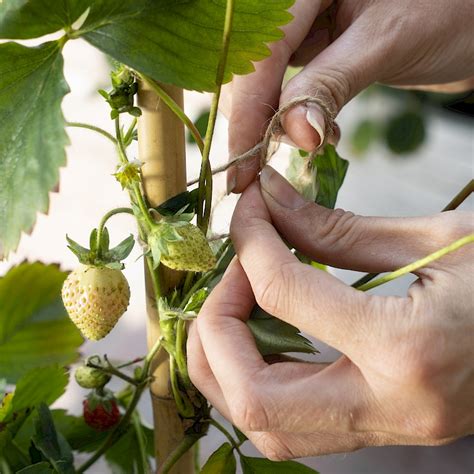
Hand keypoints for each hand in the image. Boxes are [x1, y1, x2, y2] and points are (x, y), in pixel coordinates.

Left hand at [187, 167, 473, 459]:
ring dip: (225, 362)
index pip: (283, 294)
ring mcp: (384, 431)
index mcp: (409, 349)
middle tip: (230, 275)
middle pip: (251, 396)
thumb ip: (335, 229)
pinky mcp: (380, 430)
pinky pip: (288, 423)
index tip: (248, 214)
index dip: (249, 243)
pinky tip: (263, 331)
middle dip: (216, 328)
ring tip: (236, 303)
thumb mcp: (433, 238)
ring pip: (261, 425)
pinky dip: (254, 377)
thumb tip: (269, 203)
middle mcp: (389, 409)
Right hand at [223, 0, 473, 192]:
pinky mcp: (313, 48)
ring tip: (307, 145)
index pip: (258, 54)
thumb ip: (331, 83)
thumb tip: (294, 135)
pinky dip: (296, 117)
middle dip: (256, 121)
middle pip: (250, 71)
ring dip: (276, 122)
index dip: (247, 113)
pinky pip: (287, 86)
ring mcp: (301, 26)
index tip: (242, 164)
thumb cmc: (449, 8)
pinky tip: (320, 131)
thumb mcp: (385, 43)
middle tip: (264, 166)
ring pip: (264, 83)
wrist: (473, 13)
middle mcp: (292, 4)